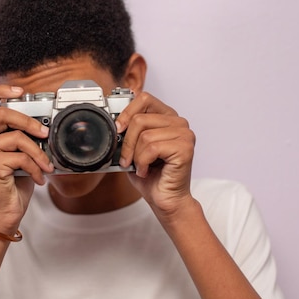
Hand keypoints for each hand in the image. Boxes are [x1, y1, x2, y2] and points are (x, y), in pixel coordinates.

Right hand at [0, 85, 53, 232]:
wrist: (3, 214)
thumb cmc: (10, 186)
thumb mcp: (15, 156)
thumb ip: (19, 138)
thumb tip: (41, 126)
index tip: (19, 91)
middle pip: (3, 113)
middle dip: (29, 121)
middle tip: (44, 134)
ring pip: (17, 137)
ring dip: (39, 152)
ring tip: (46, 165)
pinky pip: (22, 157)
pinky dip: (37, 167)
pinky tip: (39, 178)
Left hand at [115, 91, 195, 219]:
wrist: (165, 200)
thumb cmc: (151, 176)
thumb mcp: (134, 149)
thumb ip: (128, 132)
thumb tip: (113, 123)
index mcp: (167, 117)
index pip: (144, 98)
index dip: (126, 112)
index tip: (117, 128)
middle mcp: (178, 123)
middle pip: (141, 118)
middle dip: (127, 142)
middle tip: (126, 159)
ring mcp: (184, 134)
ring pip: (145, 135)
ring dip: (135, 155)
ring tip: (140, 167)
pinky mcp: (185, 148)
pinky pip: (152, 148)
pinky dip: (143, 162)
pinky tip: (147, 171)